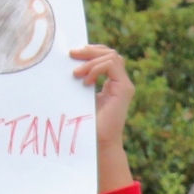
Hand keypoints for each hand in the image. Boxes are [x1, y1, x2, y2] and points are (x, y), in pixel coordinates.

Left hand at [72, 44, 134, 191]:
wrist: (98, 143)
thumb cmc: (88, 123)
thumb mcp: (82, 96)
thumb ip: (82, 80)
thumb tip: (68, 63)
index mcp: (113, 83)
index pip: (106, 57)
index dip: (90, 51)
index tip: (71, 55)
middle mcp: (121, 83)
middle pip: (110, 52)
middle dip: (90, 50)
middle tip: (71, 55)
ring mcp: (125, 85)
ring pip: (111, 56)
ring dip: (90, 61)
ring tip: (76, 74)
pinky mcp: (124, 89)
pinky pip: (111, 66)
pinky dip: (95, 69)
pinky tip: (85, 82)